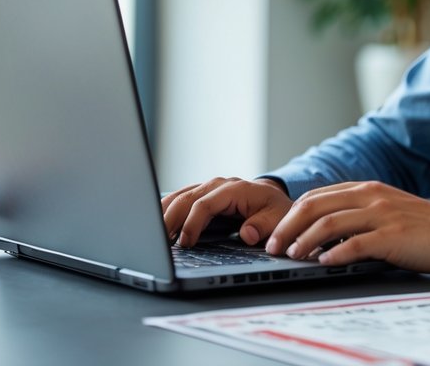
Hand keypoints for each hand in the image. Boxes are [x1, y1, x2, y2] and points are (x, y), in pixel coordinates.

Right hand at [161, 177, 292, 247]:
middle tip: (158, 241)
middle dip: (170, 219)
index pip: (205, 204)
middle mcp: (218, 185)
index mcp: (235, 189)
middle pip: (186, 198)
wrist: (275, 198)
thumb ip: (263, 225)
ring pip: (179, 195)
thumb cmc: (276, 210)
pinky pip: (180, 198)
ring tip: (152, 233)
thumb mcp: (277, 218)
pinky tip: (157, 224)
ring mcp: (208, 187)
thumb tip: (247, 233)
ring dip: (163, 213)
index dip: (192, 223)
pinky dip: (167, 210)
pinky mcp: (202, 194)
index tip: (185, 243)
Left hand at [265, 181, 429, 273]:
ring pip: (329, 223)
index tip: (277, 234)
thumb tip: (320, 232)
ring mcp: (382, 215)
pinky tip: (324, 262)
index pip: (316, 196)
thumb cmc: (421, 226)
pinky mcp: (393, 236)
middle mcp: (370, 196)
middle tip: (274, 247)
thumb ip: (357, 213)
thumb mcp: (385, 209)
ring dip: (304, 241)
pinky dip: (335, 253)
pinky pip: (356, 244)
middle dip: (288, 227)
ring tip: (292, 256)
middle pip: (315, 206)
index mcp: (366, 188)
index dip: (291, 215)